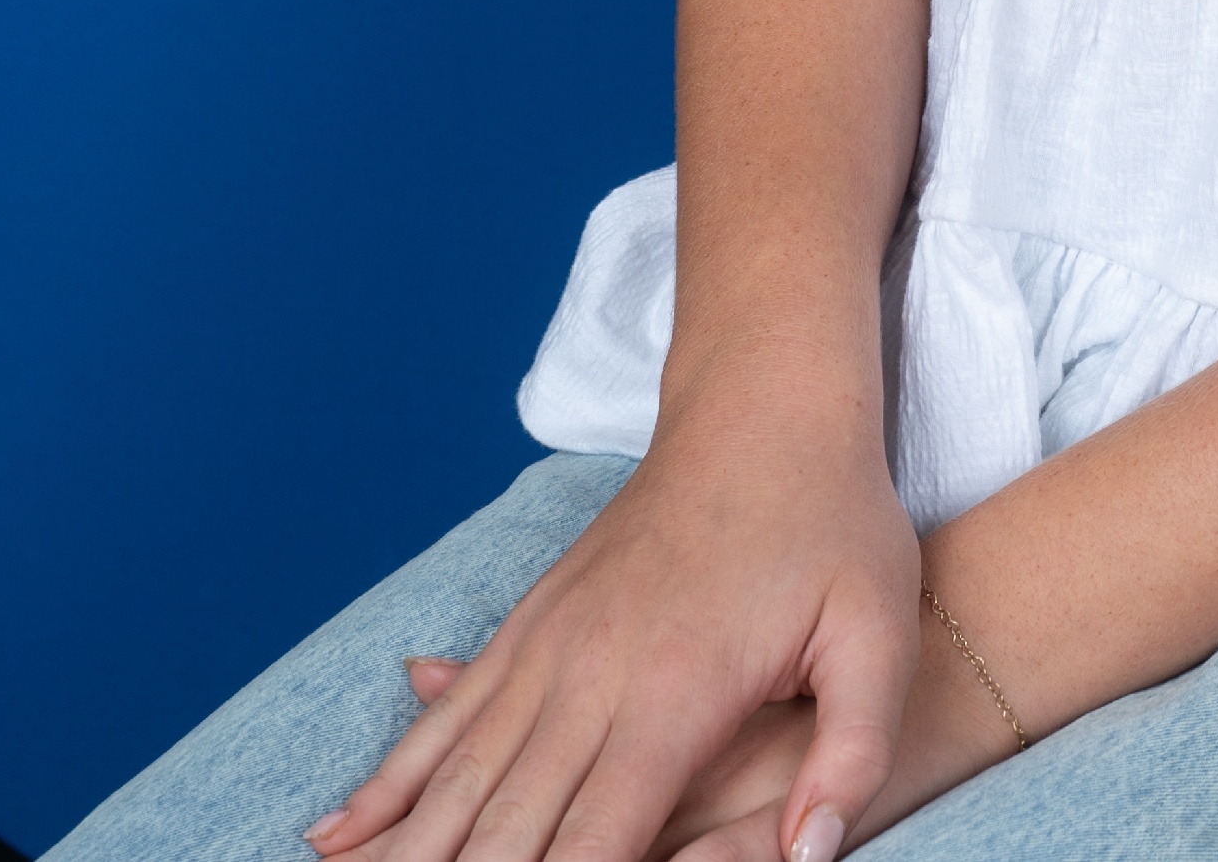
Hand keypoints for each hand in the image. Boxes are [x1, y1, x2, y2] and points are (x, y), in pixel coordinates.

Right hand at [307, 387, 921, 861]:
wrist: (767, 401)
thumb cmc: (833, 521)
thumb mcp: (878, 634)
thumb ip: (852, 754)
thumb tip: (810, 859)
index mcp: (673, 696)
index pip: (593, 847)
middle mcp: (591, 676)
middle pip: (504, 830)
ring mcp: (550, 644)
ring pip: (455, 779)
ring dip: (403, 851)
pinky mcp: (532, 622)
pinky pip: (447, 717)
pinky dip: (390, 782)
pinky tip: (340, 831)